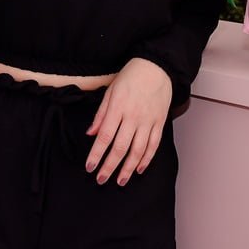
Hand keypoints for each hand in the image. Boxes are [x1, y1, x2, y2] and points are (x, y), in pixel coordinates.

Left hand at [85, 58, 171, 186]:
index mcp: (118, 108)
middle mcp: (133, 116)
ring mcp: (148, 121)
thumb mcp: (110, 91)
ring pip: (138, 151)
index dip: (96, 154)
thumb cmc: (131, 76)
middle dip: (109, 167)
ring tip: (120, 181)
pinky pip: (153, 145)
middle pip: (120, 148)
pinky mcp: (159, 122)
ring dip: (128, 168)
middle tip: (101, 179)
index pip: (105, 136)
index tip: (89, 167)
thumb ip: (101, 114)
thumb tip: (91, 134)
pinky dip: (146, 159)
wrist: (157, 67)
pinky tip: (138, 169)